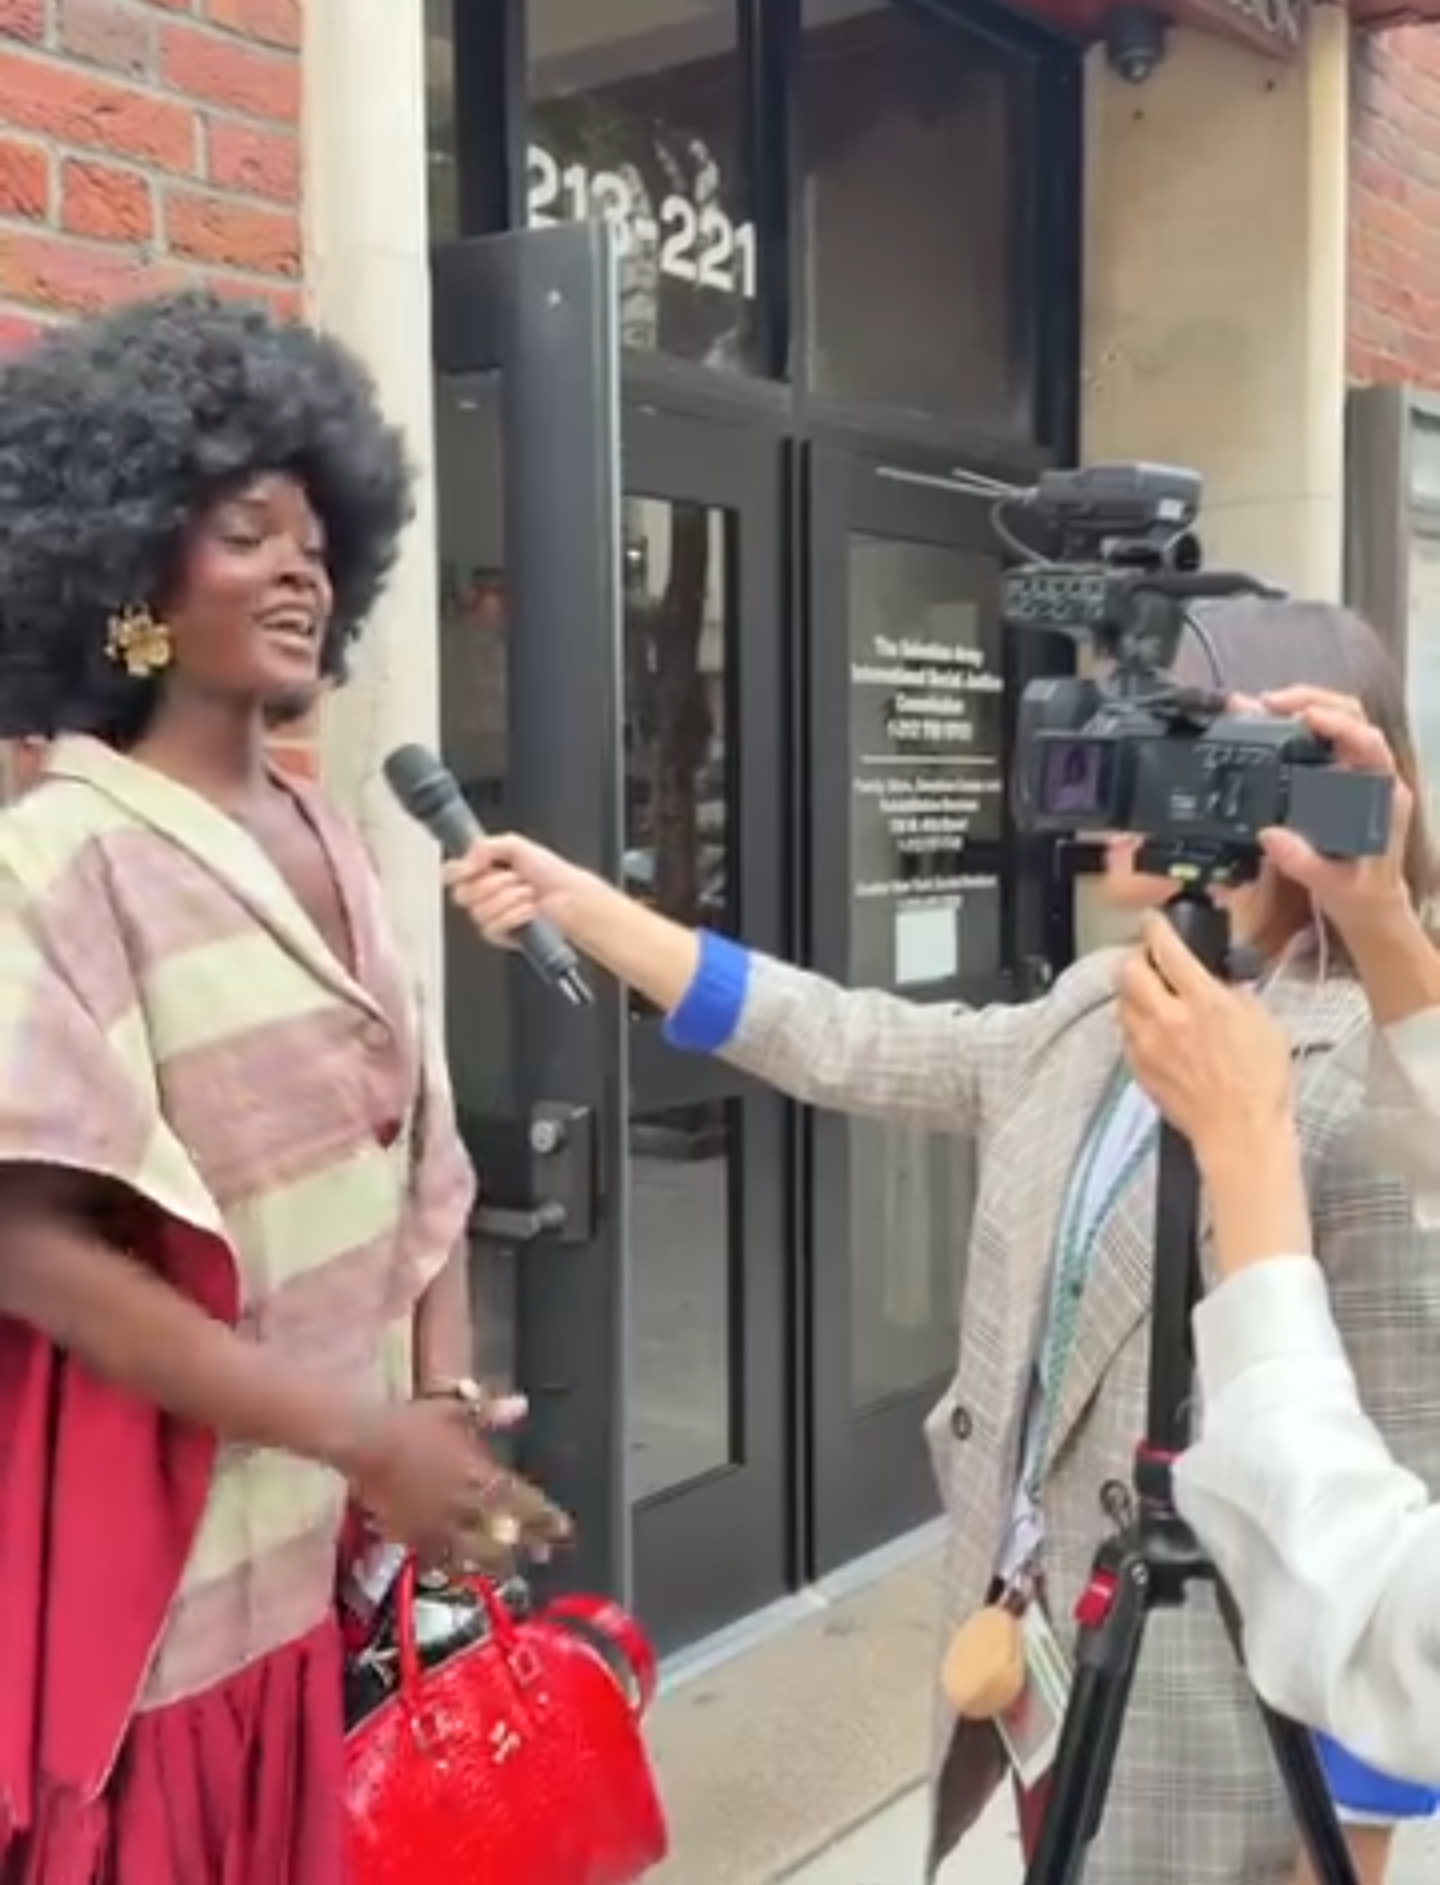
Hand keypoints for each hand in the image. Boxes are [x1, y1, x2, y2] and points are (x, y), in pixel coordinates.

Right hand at [337, 1391, 571, 1574]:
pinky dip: (456, 1564)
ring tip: (510, 1568)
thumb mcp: (455, 1410)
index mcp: (480, 1475)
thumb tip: (521, 1406)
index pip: (523, 1503)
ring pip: (475, 1553)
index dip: (545, 1518)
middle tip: (544, 1555)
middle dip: (527, 1544)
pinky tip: (463, 1569)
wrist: (367, 1444)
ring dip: (497, 1561)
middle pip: (505, 1534)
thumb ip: (490, 1413)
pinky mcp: (413, 1536)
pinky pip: (440, 1558)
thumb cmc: (413, 1422)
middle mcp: (465, 1506)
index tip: (564, 1530)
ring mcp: (439, 1525)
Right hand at [442, 834, 591, 947]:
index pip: (451, 874)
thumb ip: (484, 847)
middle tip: (514, 878)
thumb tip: (464, 863)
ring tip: (528, 893)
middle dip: (493, 884)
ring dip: (509, 899)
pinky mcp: (500, 935)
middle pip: (462, 895)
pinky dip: (515, 915)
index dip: (458, 872)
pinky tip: (529, 910)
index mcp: (483, 870)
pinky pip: (492, 927)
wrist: (570, 898)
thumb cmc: (551, 873)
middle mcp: (484, 893)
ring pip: (478, 912)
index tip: (472, 868)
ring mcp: (491, 915)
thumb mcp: (516, 845)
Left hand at [1117, 909, 1294, 1165]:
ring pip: (1121, 1001)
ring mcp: (1148, 1045)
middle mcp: (1168, 1019)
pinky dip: (1134, 1023)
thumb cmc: (1260, 1083)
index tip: (1154, 920)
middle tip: (1149, 959)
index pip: (1167, 949)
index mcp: (1203, 1001)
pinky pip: (1125, 1034)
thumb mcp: (1264, 1022)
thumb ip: (1235, 994)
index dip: (1156, 927)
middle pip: (1128, 970)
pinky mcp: (1139, 1068)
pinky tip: (1152, 1028)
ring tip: (1151, 993)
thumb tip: (1220, 982)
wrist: (1239, 1132)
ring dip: (1132, 990)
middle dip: (1135, 957)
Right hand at [1250, 685, 1412, 942]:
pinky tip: (1268, 728)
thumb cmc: (1362, 894)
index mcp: (1384, 795)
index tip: (1305, 717)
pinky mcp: (1340, 779)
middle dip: (1311, 700)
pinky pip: (1322, 741)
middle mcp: (1375, 776)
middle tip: (1268, 703)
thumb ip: (1303, 861)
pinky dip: (1294, 728)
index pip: (1369, 742)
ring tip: (1261, 708)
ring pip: (1337, 721)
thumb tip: (1269, 834)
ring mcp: (1358, 774)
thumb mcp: (1333, 884)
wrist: (1371, 907)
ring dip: (1301, 707)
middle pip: (1352, 716)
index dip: (1338, 724)